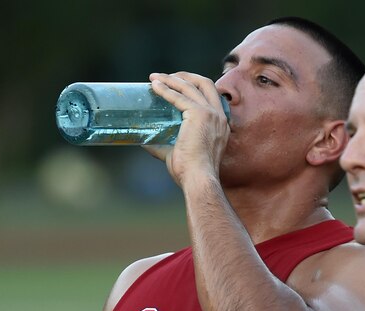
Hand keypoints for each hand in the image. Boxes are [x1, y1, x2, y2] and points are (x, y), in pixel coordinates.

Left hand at [148, 72, 229, 187]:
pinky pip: (179, 97)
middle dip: (186, 76)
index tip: (176, 86)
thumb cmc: (190, 173)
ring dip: (171, 79)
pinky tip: (154, 86)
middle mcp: (219, 116)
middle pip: (205, 83)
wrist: (198, 179)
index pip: (210, 97)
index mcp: (220, 125)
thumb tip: (144, 141)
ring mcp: (211, 114)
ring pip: (191, 86)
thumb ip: (163, 145)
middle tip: (167, 77)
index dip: (193, 87)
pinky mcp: (199, 115)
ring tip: (155, 78)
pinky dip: (166, 90)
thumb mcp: (177, 154)